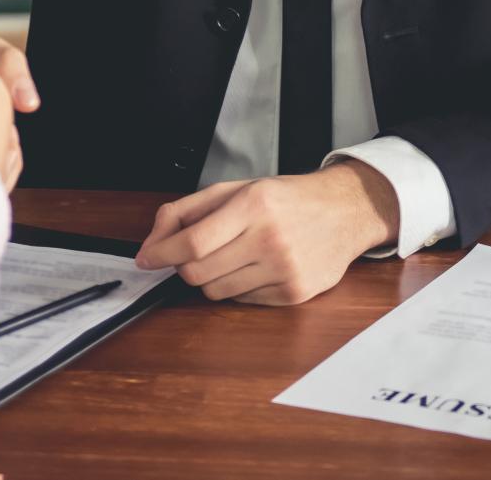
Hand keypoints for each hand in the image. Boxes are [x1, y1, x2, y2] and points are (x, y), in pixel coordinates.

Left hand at [133, 162, 397, 305]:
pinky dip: (238, 288)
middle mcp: (270, 238)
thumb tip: (152, 241)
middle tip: (192, 254)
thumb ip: (189, 210)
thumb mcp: (238, 189)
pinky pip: (242, 301)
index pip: (193, 241)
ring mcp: (285, 269)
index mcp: (254, 205)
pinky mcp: (295, 294)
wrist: (344, 212)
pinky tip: (256, 267)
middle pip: (198, 272)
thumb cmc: (287, 199)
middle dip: (184, 266)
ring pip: (216, 292)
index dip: (161, 253)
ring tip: (232, 257)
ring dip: (211, 278)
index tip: (146, 258)